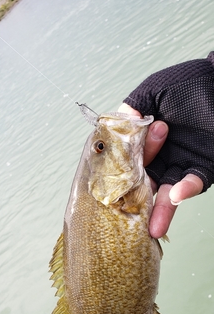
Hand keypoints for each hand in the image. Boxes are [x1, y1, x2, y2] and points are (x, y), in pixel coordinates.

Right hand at [118, 104, 202, 237]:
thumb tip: (113, 130)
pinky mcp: (205, 168)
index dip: (119, 176)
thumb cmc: (187, 83)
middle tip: (125, 221)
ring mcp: (183, 165)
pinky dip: (187, 189)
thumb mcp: (151, 92)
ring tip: (153, 229)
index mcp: (146, 144)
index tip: (108, 189)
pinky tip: (177, 193)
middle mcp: (162, 159)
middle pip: (145, 186)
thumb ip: (131, 110)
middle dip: (136, 205)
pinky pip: (195, 182)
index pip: (127, 165)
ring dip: (161, 211)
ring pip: (169, 193)